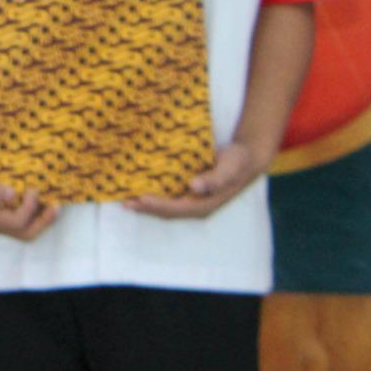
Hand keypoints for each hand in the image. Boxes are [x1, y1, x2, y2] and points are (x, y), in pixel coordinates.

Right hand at [0, 144, 58, 241]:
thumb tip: (11, 196)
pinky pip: (28, 219)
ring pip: (29, 228)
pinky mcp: (8, 211)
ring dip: (44, 218)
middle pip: (25, 232)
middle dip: (44, 221)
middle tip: (56, 206)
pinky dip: (40, 212)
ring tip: (56, 204)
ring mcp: (2, 218)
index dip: (29, 208)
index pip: (16, 222)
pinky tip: (46, 199)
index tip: (33, 189)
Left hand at [127, 142, 263, 219]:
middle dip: (145, 208)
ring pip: (165, 206)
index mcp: (205, 205)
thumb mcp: (230, 168)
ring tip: (126, 198)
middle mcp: (197, 207)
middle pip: (166, 212)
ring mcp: (193, 201)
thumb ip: (215, 178)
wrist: (246, 158)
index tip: (140, 199)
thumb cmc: (238, 163)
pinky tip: (141, 187)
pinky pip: (169, 197)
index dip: (157, 206)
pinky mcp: (190, 193)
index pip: (176, 209)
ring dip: (146, 204)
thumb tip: (194, 187)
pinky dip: (154, 194)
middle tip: (124, 202)